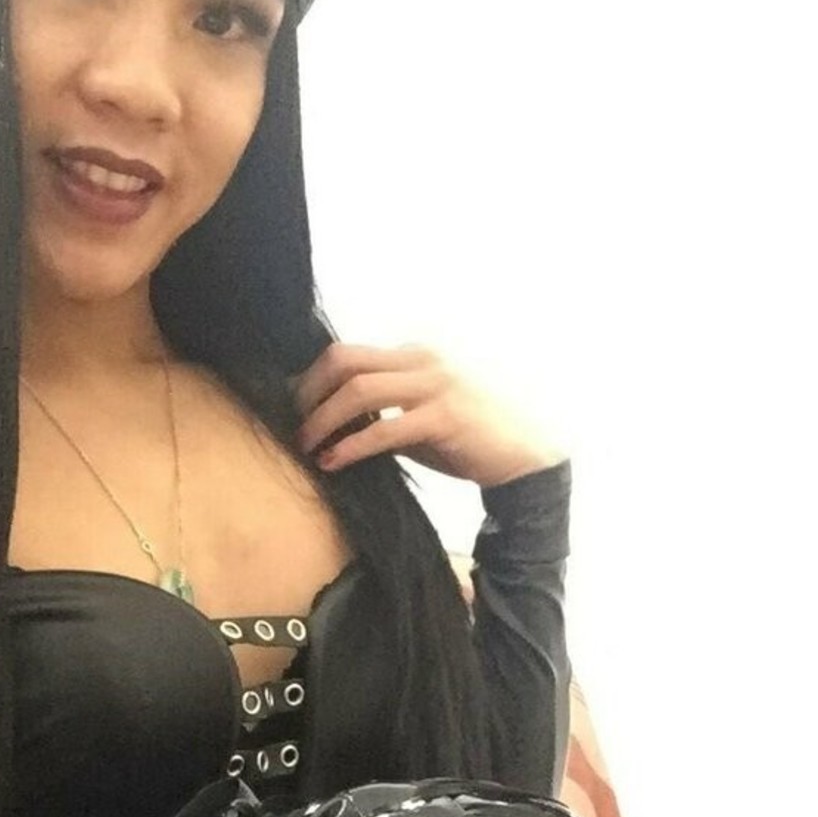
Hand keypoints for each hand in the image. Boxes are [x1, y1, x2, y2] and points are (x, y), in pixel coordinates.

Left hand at [291, 343, 566, 488]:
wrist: (524, 454)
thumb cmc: (468, 438)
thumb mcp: (421, 415)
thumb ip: (385, 411)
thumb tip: (335, 424)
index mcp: (414, 355)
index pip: (347, 354)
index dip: (312, 381)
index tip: (294, 410)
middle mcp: (422, 360)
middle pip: (344, 361)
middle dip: (309, 394)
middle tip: (294, 428)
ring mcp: (435, 386)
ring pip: (359, 390)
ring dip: (323, 420)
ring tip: (307, 446)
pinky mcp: (444, 418)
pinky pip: (384, 429)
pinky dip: (351, 446)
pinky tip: (333, 462)